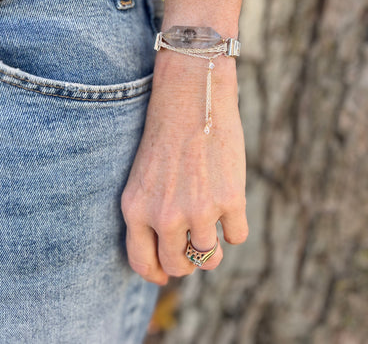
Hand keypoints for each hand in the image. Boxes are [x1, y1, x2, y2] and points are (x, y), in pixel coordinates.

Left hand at [121, 51, 248, 284]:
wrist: (190, 97)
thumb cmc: (166, 135)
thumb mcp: (144, 177)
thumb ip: (149, 215)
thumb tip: (170, 255)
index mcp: (136, 209)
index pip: (143, 262)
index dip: (156, 273)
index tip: (166, 275)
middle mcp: (164, 215)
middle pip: (179, 265)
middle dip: (187, 262)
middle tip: (194, 247)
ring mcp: (198, 210)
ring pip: (209, 257)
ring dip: (212, 250)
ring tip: (213, 231)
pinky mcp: (230, 199)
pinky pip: (236, 237)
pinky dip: (234, 228)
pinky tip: (230, 208)